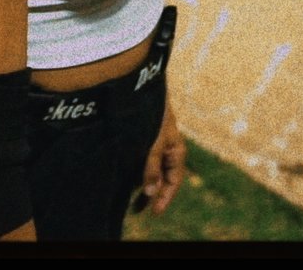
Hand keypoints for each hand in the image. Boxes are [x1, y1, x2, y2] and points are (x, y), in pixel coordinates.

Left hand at [139, 100, 186, 214]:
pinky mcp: (145, 139)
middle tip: (138, 210)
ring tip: (130, 200)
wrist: (144, 89)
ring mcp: (157, 145)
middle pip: (162, 178)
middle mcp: (168, 150)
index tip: (154, 212)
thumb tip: (149, 192)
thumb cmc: (153, 115)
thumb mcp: (153, 144)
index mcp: (176, 151)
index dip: (165, 197)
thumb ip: (151, 168)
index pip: (173, 181)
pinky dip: (137, 172)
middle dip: (151, 194)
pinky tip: (126, 179)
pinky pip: (143, 162)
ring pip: (151, 170)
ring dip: (143, 184)